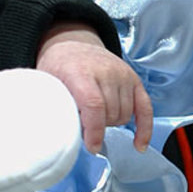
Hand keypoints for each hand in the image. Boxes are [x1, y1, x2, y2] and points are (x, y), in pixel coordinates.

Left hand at [36, 24, 153, 153]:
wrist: (72, 45)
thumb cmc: (58, 67)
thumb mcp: (47, 83)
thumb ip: (50, 106)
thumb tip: (50, 134)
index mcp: (80, 72)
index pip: (94, 104)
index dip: (94, 130)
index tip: (91, 147)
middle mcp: (106, 71)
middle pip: (111, 113)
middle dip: (99, 127)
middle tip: (83, 125)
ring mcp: (122, 74)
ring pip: (125, 114)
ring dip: (112, 124)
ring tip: (96, 118)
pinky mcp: (134, 80)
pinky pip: (145, 108)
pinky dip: (144, 127)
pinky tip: (138, 144)